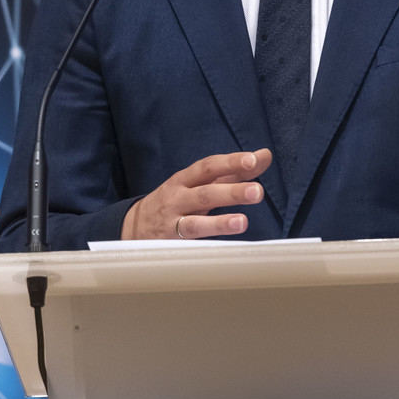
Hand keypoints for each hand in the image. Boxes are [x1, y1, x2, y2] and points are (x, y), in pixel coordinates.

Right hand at [121, 149, 270, 239]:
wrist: (134, 226)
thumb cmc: (175, 201)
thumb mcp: (199, 184)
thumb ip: (232, 172)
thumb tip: (264, 156)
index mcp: (186, 179)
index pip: (210, 166)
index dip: (231, 162)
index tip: (255, 159)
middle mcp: (178, 196)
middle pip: (205, 191)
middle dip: (231, 191)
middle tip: (257, 191)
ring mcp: (173, 219)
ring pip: (196, 220)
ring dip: (220, 221)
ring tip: (243, 222)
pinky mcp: (172, 240)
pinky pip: (190, 240)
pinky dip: (207, 239)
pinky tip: (225, 242)